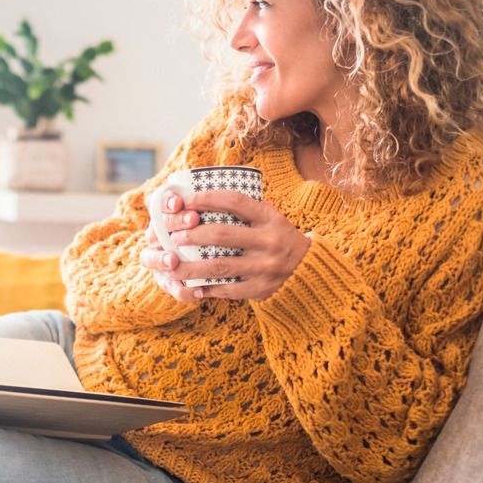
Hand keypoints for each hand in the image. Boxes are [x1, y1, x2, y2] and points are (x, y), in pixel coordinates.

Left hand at [140, 190, 310, 302]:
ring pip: (220, 266)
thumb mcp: (271, 217)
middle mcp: (269, 241)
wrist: (310, 268)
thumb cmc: (279, 237)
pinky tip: (193, 286)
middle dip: (192, 235)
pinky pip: (229, 289)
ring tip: (173, 265)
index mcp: (269, 218)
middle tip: (174, 236)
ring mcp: (265, 267)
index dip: (207, 198)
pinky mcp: (262, 289)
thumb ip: (247, 208)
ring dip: (192, 267)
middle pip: (222, 235)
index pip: (234, 201)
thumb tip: (205, 193)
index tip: (186, 201)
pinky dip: (208, 288)